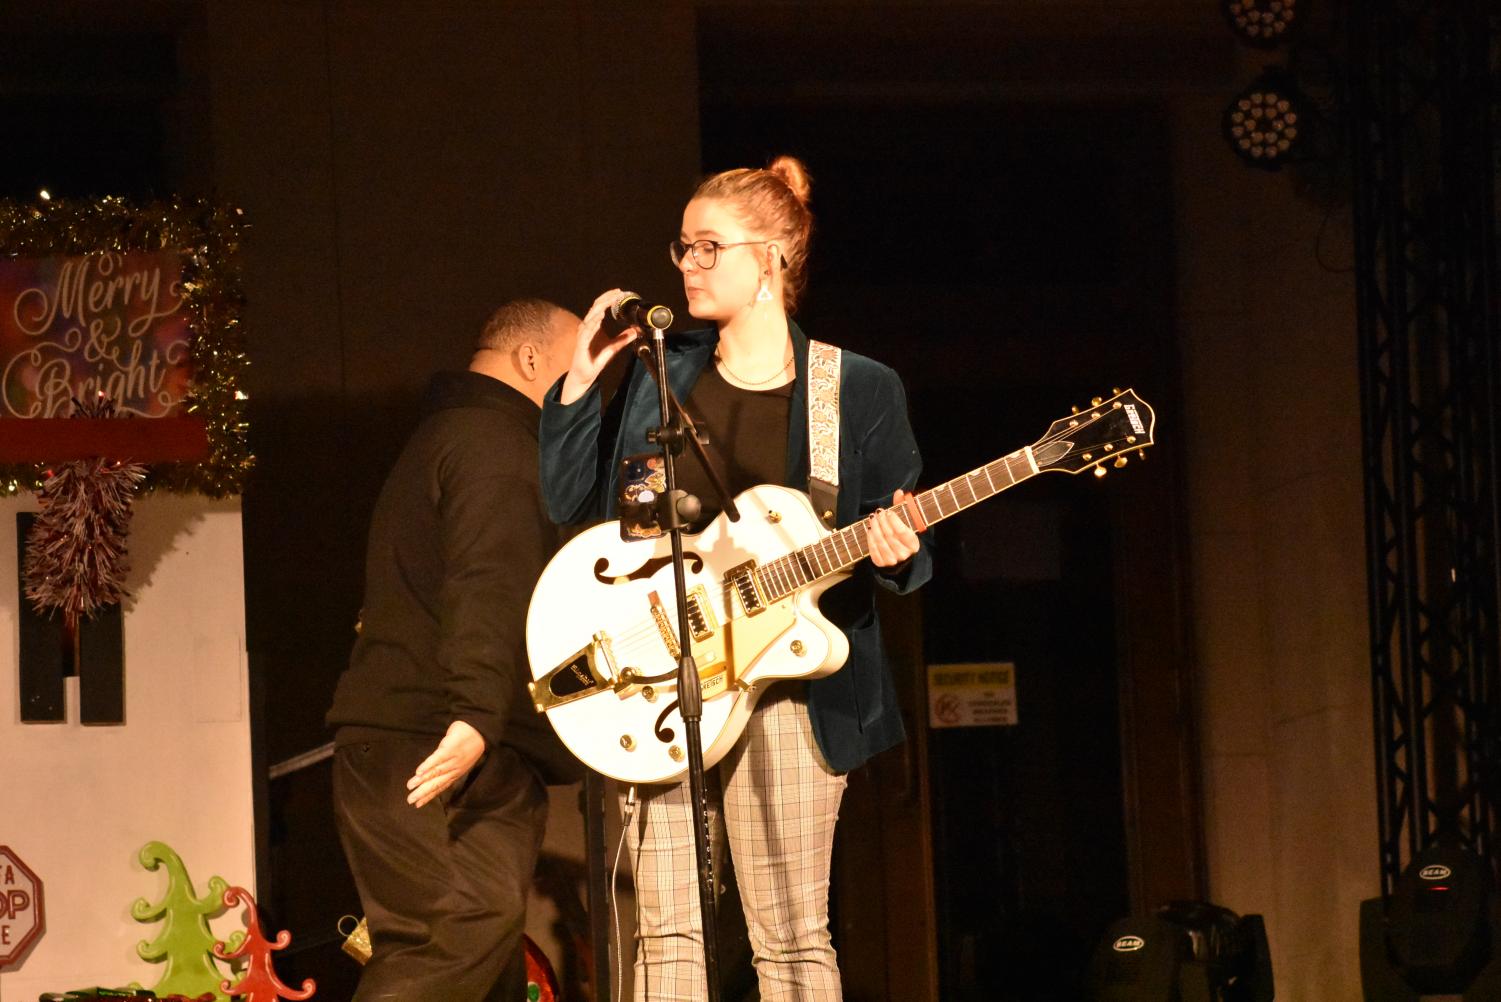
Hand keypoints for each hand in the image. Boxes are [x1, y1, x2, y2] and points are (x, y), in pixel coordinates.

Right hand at [406, 720, 485, 807]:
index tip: (418, 804)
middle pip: (436, 783)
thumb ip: (448, 767)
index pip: (440, 787)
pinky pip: (437, 759)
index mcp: (456, 773)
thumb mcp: (460, 760)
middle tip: (410, 800)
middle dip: (423, 793)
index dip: (429, 796)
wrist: (478, 729)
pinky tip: (419, 772)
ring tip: (410, 786)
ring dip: (422, 781)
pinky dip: (428, 766)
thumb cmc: (467, 743)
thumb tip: (434, 773)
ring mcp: (452, 759)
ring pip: (435, 773)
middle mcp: (454, 769)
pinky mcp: (450, 748)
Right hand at [559, 288, 642, 404]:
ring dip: (600, 308)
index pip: (600, 307)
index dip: (608, 299)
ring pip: (591, 317)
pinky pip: (587, 331)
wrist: (584, 375)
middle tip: (617, 293)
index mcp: (594, 326)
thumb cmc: (595, 360)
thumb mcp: (614, 348)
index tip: (619, 292)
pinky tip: (599, 317)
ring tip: (609, 301)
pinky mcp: (581, 344)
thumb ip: (623, 338)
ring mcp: (583, 335)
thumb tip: (636, 331)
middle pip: (595, 308)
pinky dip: (593, 323)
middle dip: (606, 299)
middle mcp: (587, 327)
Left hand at [866, 489, 920, 567]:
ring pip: (880, 542)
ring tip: (872, 519)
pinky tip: (869, 529)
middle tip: (877, 513)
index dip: (893, 520)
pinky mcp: (882, 563)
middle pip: (889, 535)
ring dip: (874, 528)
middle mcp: (904, 554)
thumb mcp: (905, 522)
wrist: (899, 556)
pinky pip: (873, 550)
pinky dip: (870, 538)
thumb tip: (899, 492)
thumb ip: (902, 506)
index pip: (901, 531)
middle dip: (881, 522)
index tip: (888, 512)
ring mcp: (893, 560)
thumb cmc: (902, 535)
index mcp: (913, 544)